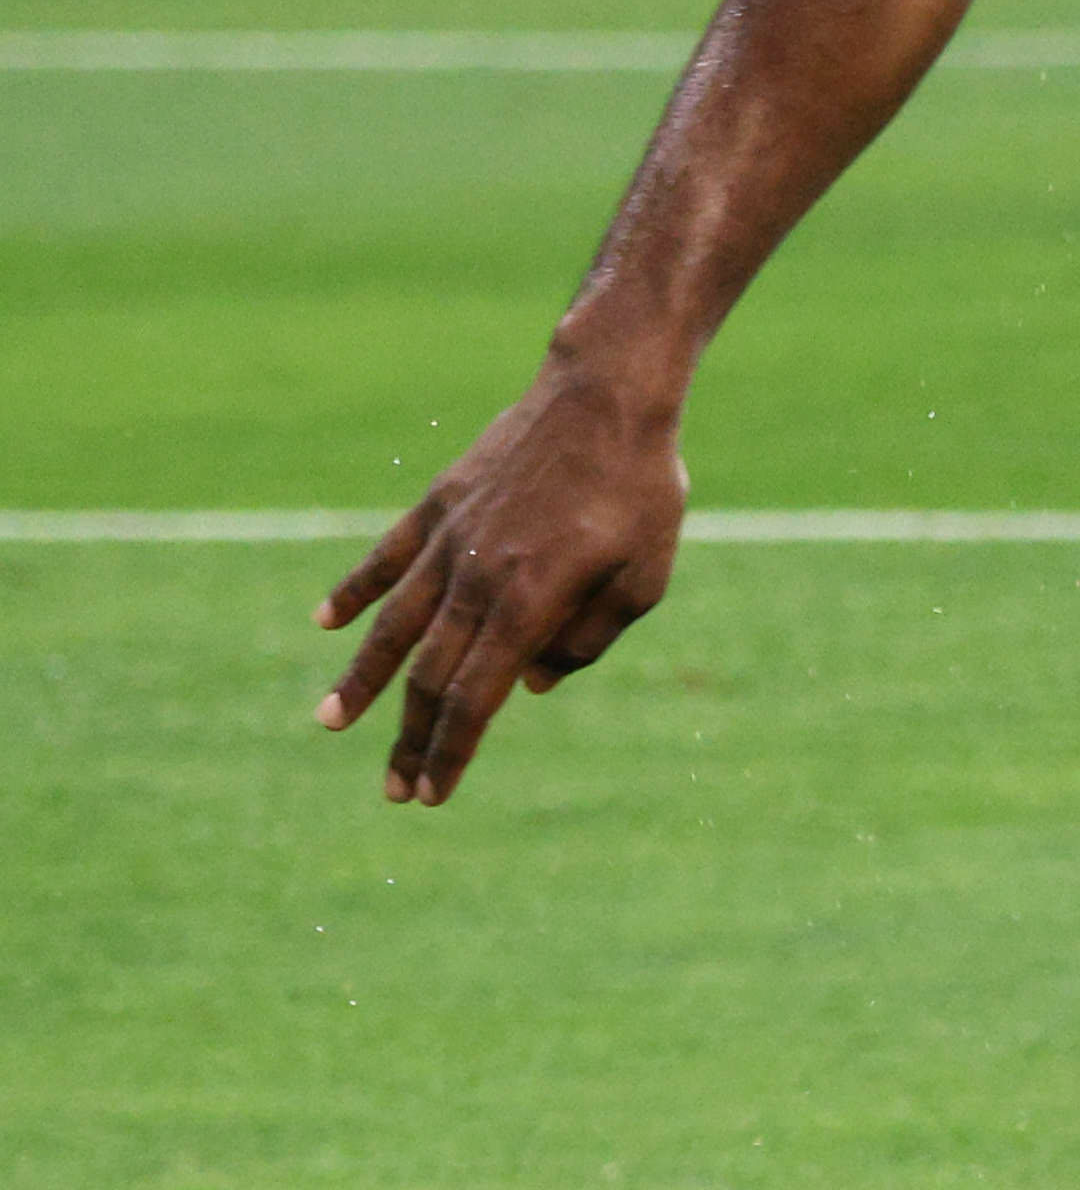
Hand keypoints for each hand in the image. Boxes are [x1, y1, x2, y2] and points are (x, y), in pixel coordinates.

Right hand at [316, 355, 688, 803]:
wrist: (606, 396)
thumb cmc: (640, 491)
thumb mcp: (644, 579)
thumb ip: (587, 640)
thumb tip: (532, 686)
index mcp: (529, 604)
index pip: (476, 697)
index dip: (452, 750)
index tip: (432, 793)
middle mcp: (476, 578)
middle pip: (429, 675)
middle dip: (411, 738)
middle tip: (393, 790)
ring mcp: (450, 539)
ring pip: (393, 623)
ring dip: (362, 678)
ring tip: (330, 721)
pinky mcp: (440, 503)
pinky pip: (387, 556)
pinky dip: (354, 590)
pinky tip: (325, 621)